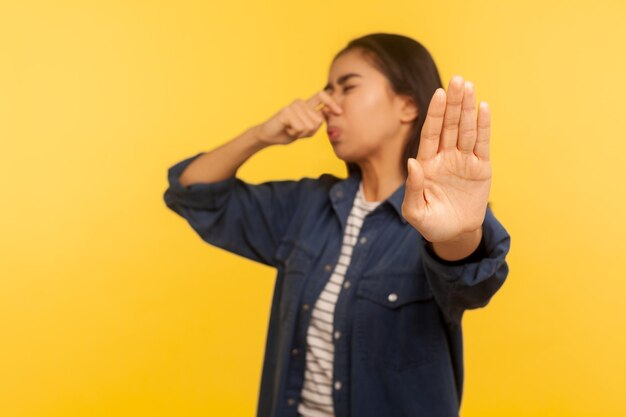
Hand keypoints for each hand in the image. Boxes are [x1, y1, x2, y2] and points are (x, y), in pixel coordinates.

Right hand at [255, 90, 341, 144]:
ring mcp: (293, 106)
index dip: (332, 103)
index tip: (339, 112)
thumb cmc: (287, 132)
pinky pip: (300, 127)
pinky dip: (294, 133)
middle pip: (318, 120)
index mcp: (306, 105)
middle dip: (310, 132)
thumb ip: (315, 123)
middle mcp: (300, 103)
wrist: (269, 136)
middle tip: (297, 131)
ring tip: (291, 129)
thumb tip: (325, 115)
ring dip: (301, 133)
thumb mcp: (305, 129)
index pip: (322, 96)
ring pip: (310, 125)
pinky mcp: (286, 112)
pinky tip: (287, 129)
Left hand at [401, 76, 491, 242]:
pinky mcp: (480, 168)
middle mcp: (445, 157)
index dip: (436, 114)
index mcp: (426, 164)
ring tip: (469, 86)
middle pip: (449, 125)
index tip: (439, 93)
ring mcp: (463, 161)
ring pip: (466, 130)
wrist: (454, 235)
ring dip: (468, 109)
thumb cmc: (430, 223)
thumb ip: (412, 188)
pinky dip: (483, 126)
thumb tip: (413, 163)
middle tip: (457, 79)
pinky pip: (482, 144)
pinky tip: (484, 108)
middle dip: (453, 103)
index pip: (431, 133)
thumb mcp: (415, 211)